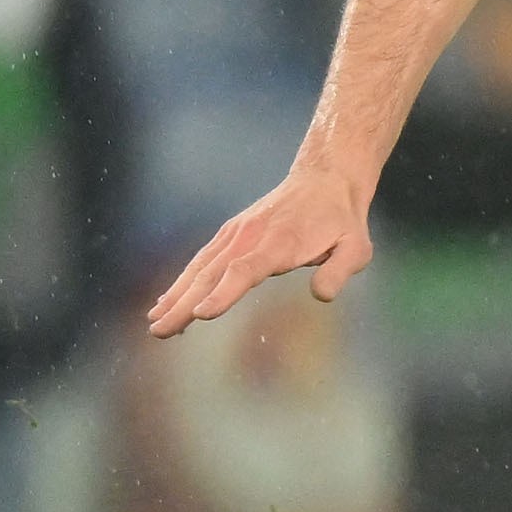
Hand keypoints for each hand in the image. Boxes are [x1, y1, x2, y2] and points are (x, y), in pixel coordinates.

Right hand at [147, 152, 375, 336]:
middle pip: (212, 274)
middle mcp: (250, 237)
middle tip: (160, 331)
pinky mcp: (230, 233)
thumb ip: (340, 270)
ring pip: (200, 267)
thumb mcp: (356, 247)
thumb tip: (323, 294)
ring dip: (176, 295)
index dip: (223, 293)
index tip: (201, 314)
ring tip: (155, 322)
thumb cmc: (342, 221)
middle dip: (184, 304)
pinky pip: (202, 260)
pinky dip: (183, 281)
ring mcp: (236, 233)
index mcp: (279, 243)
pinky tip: (167, 301)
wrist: (325, 180)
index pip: (246, 270)